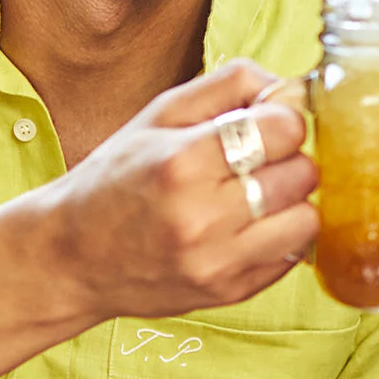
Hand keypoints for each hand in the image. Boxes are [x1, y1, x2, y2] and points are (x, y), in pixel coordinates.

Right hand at [29, 59, 317, 325]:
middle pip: (302, 173)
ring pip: (308, 219)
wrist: (70, 257)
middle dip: (288, 159)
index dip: (282, 119)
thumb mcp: (160, 113)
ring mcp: (218, 262)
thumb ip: (230, 86)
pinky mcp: (230, 292)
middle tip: (258, 162)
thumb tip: (292, 87)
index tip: (265, 124)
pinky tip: (245, 227)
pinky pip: (292, 256)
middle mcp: (202, 217)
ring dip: (292, 202)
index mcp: (182, 161)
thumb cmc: (115, 178)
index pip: (285, 128)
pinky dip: (279, 237)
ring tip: (257, 195)